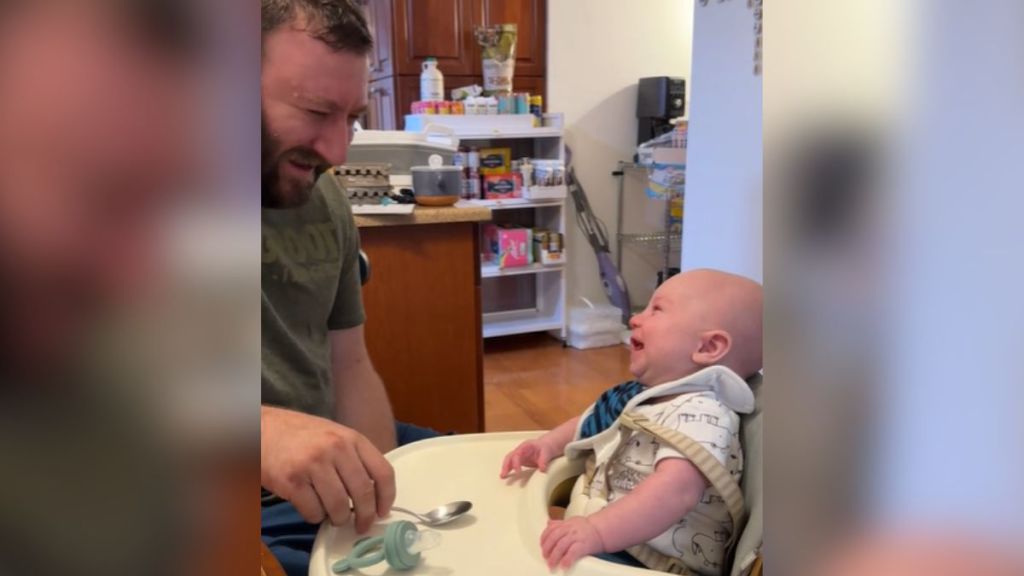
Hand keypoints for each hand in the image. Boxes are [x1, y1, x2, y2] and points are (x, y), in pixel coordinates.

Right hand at [261, 406, 395, 532]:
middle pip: (363, 493)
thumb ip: (354, 457)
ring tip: (333, 516)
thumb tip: (374, 494)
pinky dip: (315, 517)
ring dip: (338, 518)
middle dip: (365, 517)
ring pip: (339, 507)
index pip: (382, 472)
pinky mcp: (292, 481)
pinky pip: (314, 512)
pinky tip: (311, 508)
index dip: (387, 497)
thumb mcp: (334, 435)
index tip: (383, 511)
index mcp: (351, 438)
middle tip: (361, 526)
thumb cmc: (300, 435)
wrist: (261, 428)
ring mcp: (313, 464)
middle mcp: (336, 448)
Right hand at [500, 436, 559, 477]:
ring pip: (509, 460)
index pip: (517, 454)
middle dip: (506, 465)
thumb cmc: (546, 448)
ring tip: (502, 476)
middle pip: (510, 457)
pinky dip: (508, 469)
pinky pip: (512, 464)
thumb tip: (542, 469)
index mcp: (525, 446)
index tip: (517, 471)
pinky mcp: (520, 461)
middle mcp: (520, 450)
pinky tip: (506, 476)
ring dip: (505, 468)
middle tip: (504, 474)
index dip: (516, 463)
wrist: (547, 446)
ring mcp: (519, 455)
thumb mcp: (547, 452)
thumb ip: (544, 460)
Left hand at [540, 516, 604, 570]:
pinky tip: (564, 565)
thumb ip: (560, 523)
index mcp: (566, 524)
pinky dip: (567, 559)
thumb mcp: (572, 521)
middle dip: (547, 548)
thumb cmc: (586, 528)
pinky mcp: (583, 545)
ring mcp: (576, 537)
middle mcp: (570, 529)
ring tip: (551, 564)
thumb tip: (548, 523)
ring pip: (562, 545)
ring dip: (554, 556)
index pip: (551, 529)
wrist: (601, 531)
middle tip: (545, 557)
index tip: (542, 545)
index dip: (544, 538)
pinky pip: (573, 552)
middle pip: (554, 537)